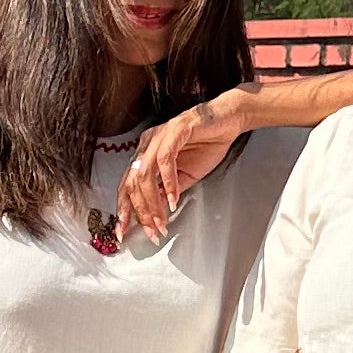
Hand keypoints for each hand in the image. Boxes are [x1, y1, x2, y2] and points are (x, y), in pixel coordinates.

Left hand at [119, 90, 248, 239]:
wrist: (228, 120)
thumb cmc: (207, 145)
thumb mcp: (185, 177)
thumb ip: (166, 191)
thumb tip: (154, 212)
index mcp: (146, 154)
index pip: (127, 185)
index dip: (124, 210)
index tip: (124, 232)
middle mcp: (148, 144)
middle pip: (132, 182)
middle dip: (140, 211)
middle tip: (151, 230)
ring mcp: (159, 136)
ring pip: (145, 173)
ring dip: (152, 201)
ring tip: (162, 220)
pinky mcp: (175, 130)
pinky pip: (165, 159)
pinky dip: (168, 182)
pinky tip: (173, 198)